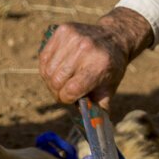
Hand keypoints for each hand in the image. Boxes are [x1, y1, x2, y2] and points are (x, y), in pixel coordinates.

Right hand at [38, 7, 152, 107]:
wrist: (114, 37)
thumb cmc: (111, 67)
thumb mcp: (110, 88)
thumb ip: (99, 107)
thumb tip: (93, 127)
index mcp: (98, 66)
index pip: (70, 91)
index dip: (67, 99)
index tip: (71, 99)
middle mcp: (85, 50)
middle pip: (56, 81)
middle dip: (57, 92)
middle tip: (64, 92)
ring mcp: (72, 38)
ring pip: (47, 70)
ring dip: (50, 81)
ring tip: (60, 81)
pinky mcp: (62, 30)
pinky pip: (44, 56)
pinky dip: (46, 67)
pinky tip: (56, 69)